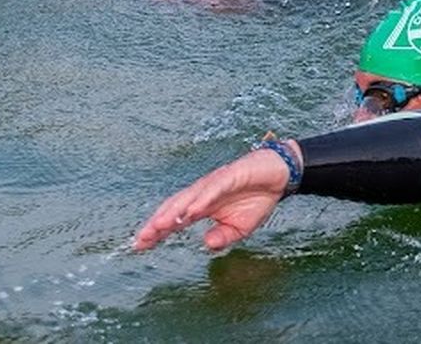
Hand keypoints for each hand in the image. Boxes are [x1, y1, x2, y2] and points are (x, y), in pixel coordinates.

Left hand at [133, 146, 292, 251]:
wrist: (281, 174)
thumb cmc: (257, 197)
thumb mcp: (240, 227)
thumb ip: (222, 238)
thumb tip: (207, 245)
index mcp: (202, 206)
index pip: (174, 219)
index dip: (157, 231)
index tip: (139, 246)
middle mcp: (203, 193)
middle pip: (174, 207)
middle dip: (157, 222)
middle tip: (141, 239)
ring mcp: (215, 183)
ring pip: (189, 197)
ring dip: (173, 211)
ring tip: (159, 226)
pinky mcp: (230, 175)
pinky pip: (213, 189)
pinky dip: (201, 199)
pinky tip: (191, 211)